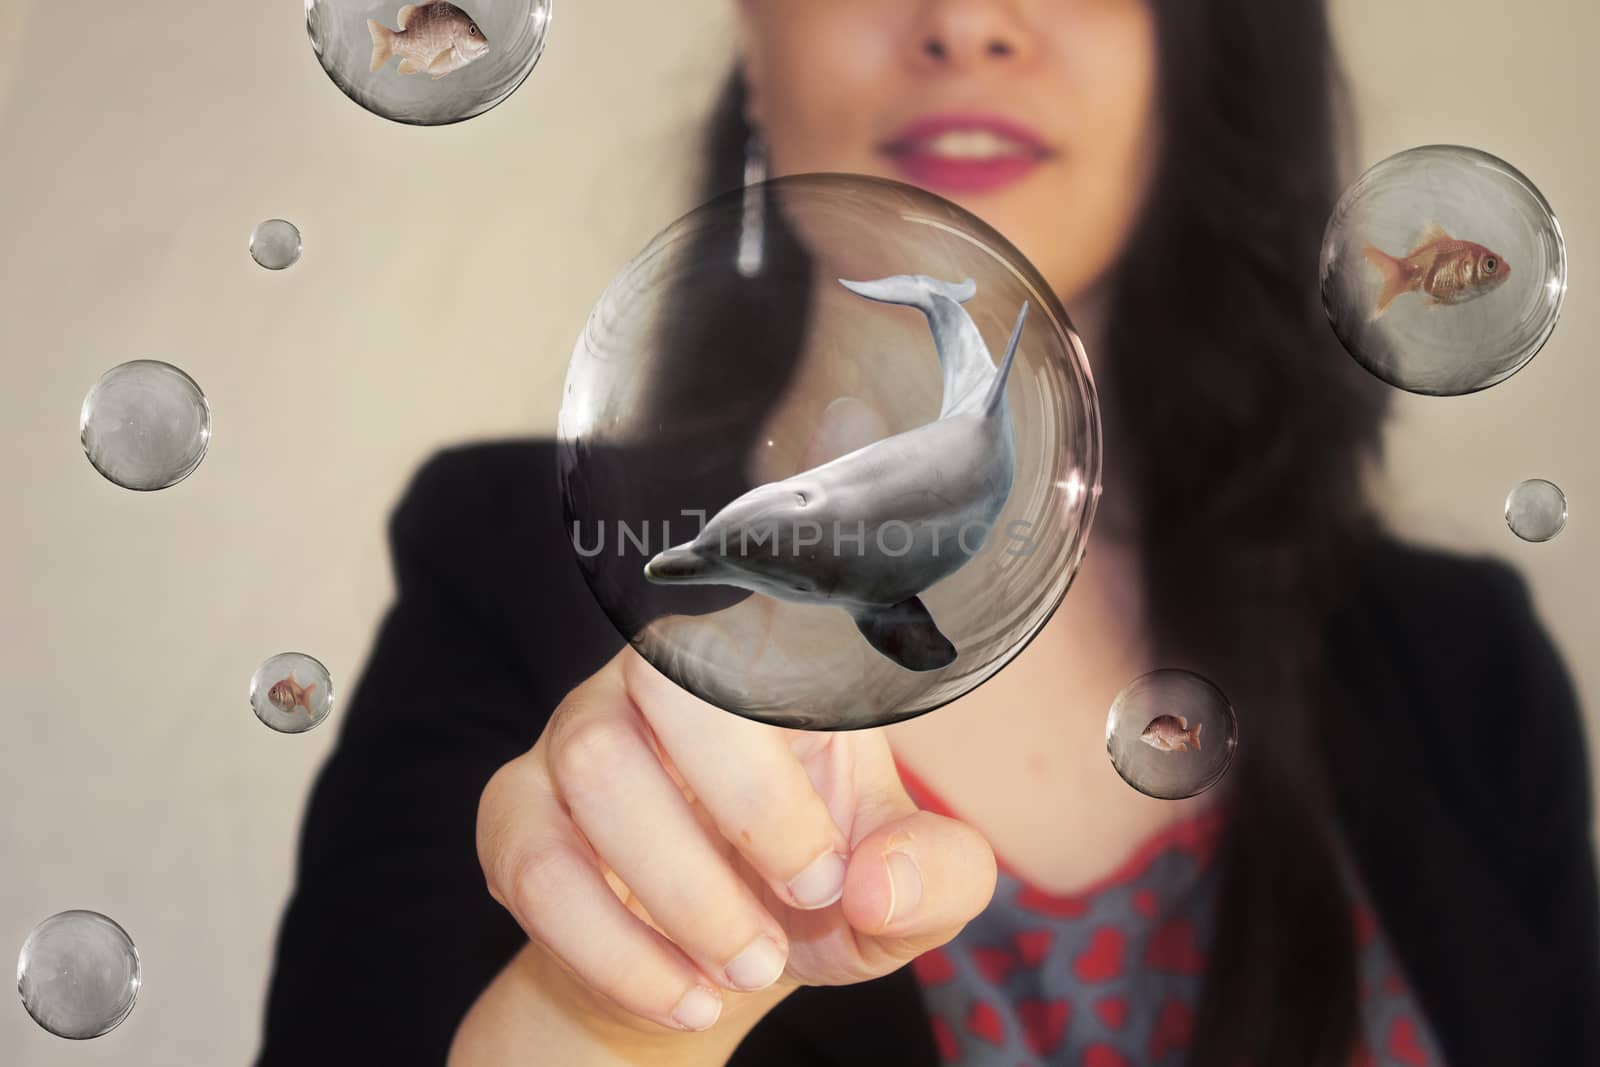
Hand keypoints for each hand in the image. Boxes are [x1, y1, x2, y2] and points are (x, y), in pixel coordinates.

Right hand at [472, 645, 996, 1039]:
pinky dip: (614, 950)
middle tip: (804, 903)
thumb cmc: (813, 893)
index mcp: (769, 664)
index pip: (770, 632)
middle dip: (745, 807)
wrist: (708, 966)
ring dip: (682, 892)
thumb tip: (876, 882)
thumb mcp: (903, 890)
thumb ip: (934, 874)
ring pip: (596, 768)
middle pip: (667, 674)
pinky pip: (536, 862)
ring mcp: (577, 730)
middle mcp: (662, 672)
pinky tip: (682, 995)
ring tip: (749, 966)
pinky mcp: (516, 810)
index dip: (805, 747)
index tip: (833, 868)